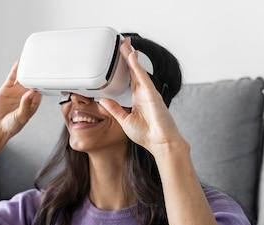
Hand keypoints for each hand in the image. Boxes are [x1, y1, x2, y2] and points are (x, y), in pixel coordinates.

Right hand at [0, 60, 41, 139]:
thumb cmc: (11, 126)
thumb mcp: (21, 117)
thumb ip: (26, 105)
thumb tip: (30, 93)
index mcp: (33, 102)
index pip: (41, 89)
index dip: (44, 81)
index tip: (48, 74)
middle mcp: (25, 95)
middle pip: (33, 80)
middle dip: (37, 72)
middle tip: (41, 62)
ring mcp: (16, 91)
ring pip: (23, 77)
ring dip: (26, 69)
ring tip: (31, 58)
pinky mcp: (7, 89)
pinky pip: (12, 77)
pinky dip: (15, 70)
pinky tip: (18, 63)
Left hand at [99, 38, 186, 157]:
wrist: (160, 143)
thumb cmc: (147, 135)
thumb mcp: (124, 120)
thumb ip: (114, 109)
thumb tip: (103, 100)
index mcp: (138, 98)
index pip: (129, 78)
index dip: (125, 66)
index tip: (120, 56)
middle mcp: (144, 93)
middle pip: (134, 70)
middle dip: (128, 56)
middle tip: (122, 43)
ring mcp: (149, 93)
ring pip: (138, 71)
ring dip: (131, 57)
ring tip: (125, 45)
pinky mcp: (152, 95)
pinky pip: (143, 78)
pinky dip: (137, 67)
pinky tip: (132, 58)